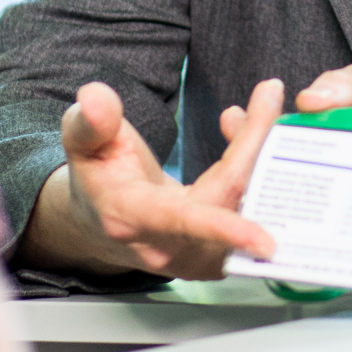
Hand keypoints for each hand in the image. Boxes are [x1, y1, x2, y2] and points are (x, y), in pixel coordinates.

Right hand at [17, 78, 283, 279]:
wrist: (102, 221)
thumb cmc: (98, 177)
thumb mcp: (82, 142)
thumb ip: (90, 121)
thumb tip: (94, 98)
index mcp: (132, 219)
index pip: (185, 223)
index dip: (227, 229)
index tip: (266, 241)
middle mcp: (168, 245)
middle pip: (230, 197)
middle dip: (256, 143)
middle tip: (270, 94)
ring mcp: (196, 258)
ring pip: (249, 202)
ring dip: (262, 151)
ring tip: (255, 109)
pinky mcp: (218, 256)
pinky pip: (254, 210)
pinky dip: (261, 168)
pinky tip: (247, 135)